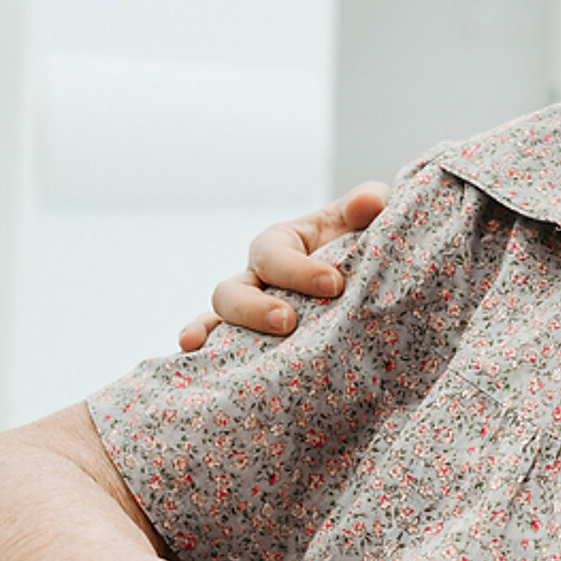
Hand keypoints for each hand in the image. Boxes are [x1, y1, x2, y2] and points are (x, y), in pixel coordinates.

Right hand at [179, 183, 388, 350]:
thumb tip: (369, 206)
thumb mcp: (365, 217)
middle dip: (255, 308)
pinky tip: (192, 357)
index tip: (335, 285)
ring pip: (219, 319)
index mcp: (281, 243)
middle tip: (288, 322)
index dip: (299, 270)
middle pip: (233, 290)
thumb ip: (368, 203)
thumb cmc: (361, 239)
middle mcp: (257, 276)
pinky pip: (217, 347)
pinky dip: (203, 350)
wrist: (368, 274)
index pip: (275, 254)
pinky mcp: (253, 339)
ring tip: (227, 352)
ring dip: (218, 333)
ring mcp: (250, 309)